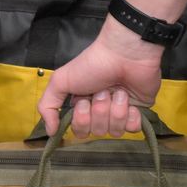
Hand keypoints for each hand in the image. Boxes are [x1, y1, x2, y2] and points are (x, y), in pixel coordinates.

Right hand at [37, 19, 163, 138]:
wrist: (125, 54)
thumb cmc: (93, 65)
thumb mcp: (61, 80)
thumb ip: (47, 106)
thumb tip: (51, 132)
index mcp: (82, 107)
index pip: (79, 131)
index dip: (81, 120)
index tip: (83, 100)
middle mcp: (100, 113)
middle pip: (97, 132)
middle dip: (99, 111)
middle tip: (103, 91)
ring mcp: (120, 113)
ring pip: (114, 131)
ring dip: (115, 109)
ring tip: (118, 91)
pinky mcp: (138, 113)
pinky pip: (132, 129)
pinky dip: (131, 115)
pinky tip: (131, 101)